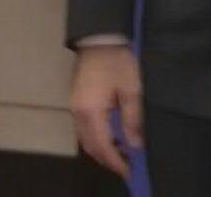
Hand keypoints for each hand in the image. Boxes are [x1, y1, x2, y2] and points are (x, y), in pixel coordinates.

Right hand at [69, 45, 142, 177]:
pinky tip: (113, 137)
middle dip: (108, 159)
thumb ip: (132, 119)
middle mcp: (78, 114)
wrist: (100, 39)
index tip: (130, 171)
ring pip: (86, 139)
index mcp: (91, 112)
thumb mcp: (132, 89)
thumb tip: (135, 144)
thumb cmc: (119, 62)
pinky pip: (85, 129)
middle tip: (128, 166)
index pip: (103, 146)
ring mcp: (75, 108)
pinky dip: (98, 138)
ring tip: (123, 155)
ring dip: (103, 150)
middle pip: (91, 146)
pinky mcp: (77, 103)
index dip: (116, 161)